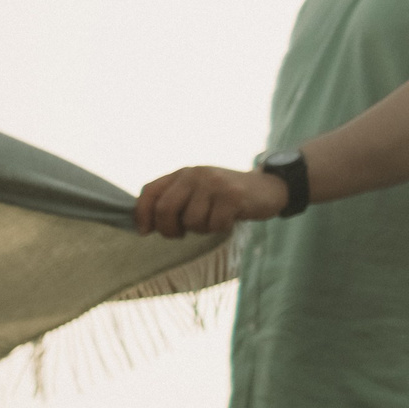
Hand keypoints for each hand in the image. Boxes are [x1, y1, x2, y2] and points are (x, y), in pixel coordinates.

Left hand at [134, 165, 287, 237]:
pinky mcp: (233, 195)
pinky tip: (229, 218)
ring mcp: (214, 183)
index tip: (146, 231)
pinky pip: (214, 225)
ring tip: (213, 219)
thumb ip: (172, 202)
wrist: (267, 188)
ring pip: (191, 222)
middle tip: (181, 234)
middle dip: (169, 230)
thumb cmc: (224, 198)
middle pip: (165, 210)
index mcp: (182, 173)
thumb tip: (144, 226)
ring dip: (201, 229)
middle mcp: (195, 174)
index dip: (142, 214)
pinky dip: (220, 228)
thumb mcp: (195, 193)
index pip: (149, 192)